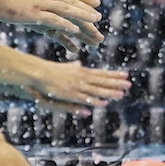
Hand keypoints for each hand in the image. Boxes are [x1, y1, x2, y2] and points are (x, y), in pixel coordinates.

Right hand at [0, 0, 104, 45]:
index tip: (96, 3)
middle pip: (70, 1)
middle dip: (86, 10)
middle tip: (99, 19)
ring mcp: (39, 1)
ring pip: (66, 9)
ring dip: (82, 16)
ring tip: (95, 23)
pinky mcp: (32, 12)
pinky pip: (53, 19)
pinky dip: (65, 24)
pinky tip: (75, 30)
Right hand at [10, 60, 129, 112]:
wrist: (35, 72)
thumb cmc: (46, 71)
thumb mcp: (62, 67)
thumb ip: (72, 67)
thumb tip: (79, 63)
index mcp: (79, 71)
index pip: (100, 73)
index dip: (113, 75)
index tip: (125, 74)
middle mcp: (80, 77)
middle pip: (101, 80)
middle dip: (116, 82)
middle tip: (129, 83)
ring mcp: (76, 85)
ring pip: (96, 89)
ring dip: (110, 91)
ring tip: (123, 93)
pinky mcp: (70, 93)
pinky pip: (85, 97)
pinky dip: (95, 100)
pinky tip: (105, 102)